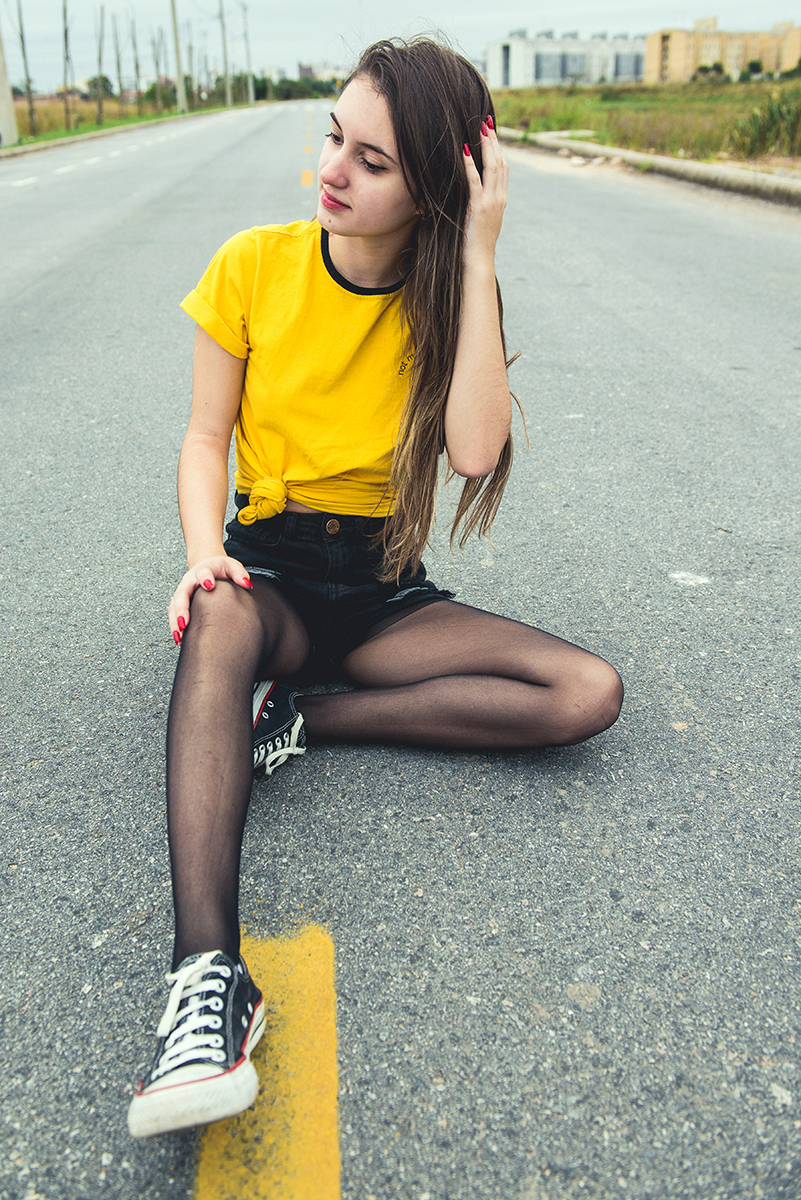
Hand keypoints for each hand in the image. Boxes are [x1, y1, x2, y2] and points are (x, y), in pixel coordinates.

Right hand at [168, 554, 252, 643]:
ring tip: (179, 636)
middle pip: (182, 593)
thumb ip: (239, 574)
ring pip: (174, 606)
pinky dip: (174, 626)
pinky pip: (173, 614)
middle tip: (184, 623)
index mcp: (204, 569)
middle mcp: (189, 580)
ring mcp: (182, 591)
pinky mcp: (179, 601)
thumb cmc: (221, 568)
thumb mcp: (232, 566)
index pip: (203, 572)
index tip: (209, 586)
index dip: (205, 578)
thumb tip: (247, 584)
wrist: (208, 565)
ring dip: (175, 621)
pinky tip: (179, 639)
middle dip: (182, 609)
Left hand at [462, 116, 507, 259]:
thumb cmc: (476, 243)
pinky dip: (469, 165)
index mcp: (501, 199)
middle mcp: (499, 198)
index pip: (502, 168)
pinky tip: (464, 151)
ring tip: (479, 129)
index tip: (491, 133)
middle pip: (500, 162)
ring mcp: (491, 203)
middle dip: (493, 141)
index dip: (498, 149)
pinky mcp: (479, 208)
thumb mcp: (482, 220)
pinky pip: (474, 182)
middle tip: (486, 122)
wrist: (479, 261)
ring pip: (492, 168)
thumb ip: (481, 205)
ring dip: (485, 147)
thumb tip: (474, 195)